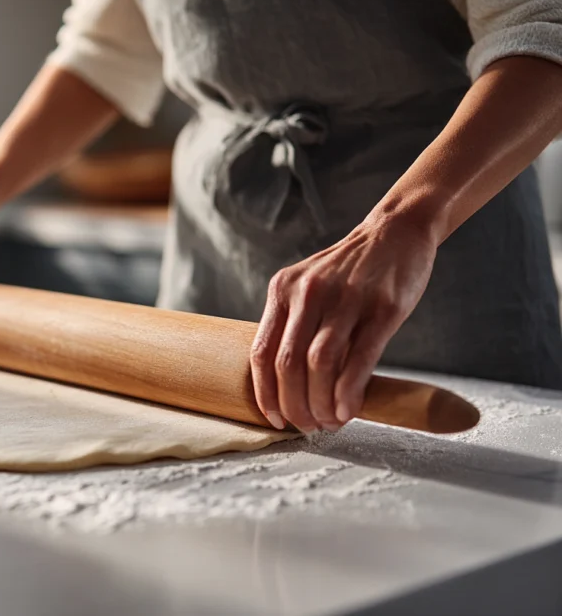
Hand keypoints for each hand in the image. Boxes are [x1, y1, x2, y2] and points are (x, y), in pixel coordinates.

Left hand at [250, 216, 436, 432]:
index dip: (265, 393)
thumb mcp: (308, 286)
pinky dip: (348, 392)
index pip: (261, 352)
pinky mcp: (382, 308)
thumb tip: (282, 379)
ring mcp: (345, 299)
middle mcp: (308, 293)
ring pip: (319, 364)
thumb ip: (293, 322)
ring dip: (320, 403)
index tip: (274, 418)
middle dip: (293, 405)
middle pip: (287, 363)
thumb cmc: (350, 270)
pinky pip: (359, 359)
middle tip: (306, 427)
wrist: (396, 231)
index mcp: (283, 290)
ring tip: (329, 423)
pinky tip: (347, 410)